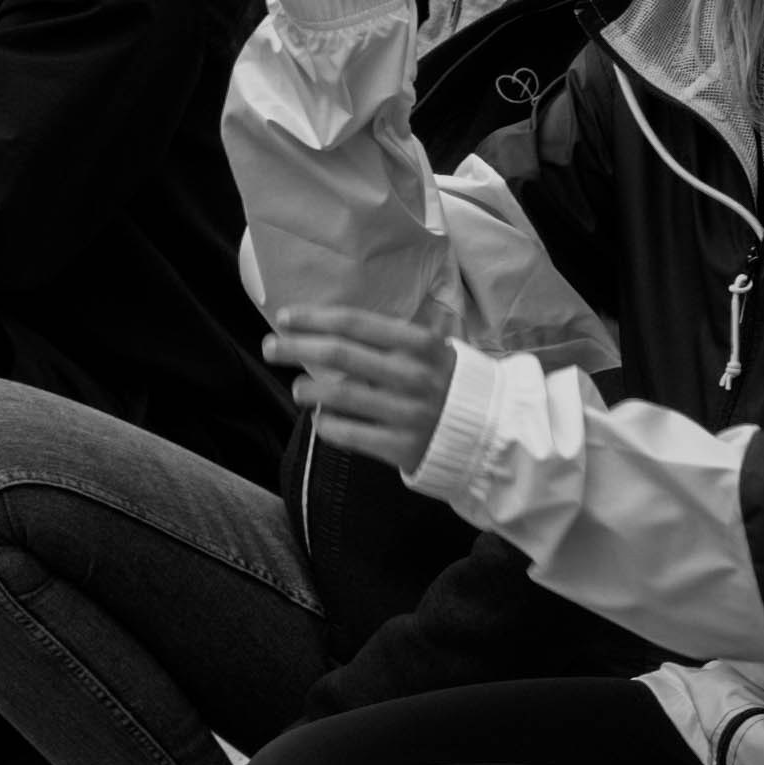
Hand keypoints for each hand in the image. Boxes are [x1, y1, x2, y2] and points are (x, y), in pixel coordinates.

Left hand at [267, 305, 462, 473]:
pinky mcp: (402, 447)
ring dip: (307, 390)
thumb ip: (391, 339)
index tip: (285, 318)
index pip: (354, 323)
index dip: (313, 318)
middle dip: (295, 348)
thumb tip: (330, 326)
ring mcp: (408, 413)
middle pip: (337, 354)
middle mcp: (413, 375)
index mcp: (420, 344)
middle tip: (270, 348)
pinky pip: (348, 433)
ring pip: (337, 395)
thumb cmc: (450, 384)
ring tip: (298, 389)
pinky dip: (327, 424)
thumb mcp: (433, 351)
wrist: (493, 433)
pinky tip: (322, 418)